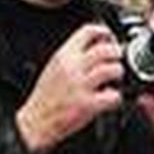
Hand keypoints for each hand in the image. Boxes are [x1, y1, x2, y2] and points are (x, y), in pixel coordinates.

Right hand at [15, 24, 122, 153]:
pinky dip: (116, 97)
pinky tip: (109, 98)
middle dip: (117, 54)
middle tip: (116, 61)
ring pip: (114, 69)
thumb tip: (97, 44)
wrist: (35, 121)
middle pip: (107, 49)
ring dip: (118, 74)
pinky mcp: (88, 104)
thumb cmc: (46, 96)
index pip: (88, 31)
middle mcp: (72, 67)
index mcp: (63, 55)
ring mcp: (81, 85)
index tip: (111, 38)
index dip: (105, 32)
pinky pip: (114, 95)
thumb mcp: (54, 66)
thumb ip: (73, 54)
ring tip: (113, 80)